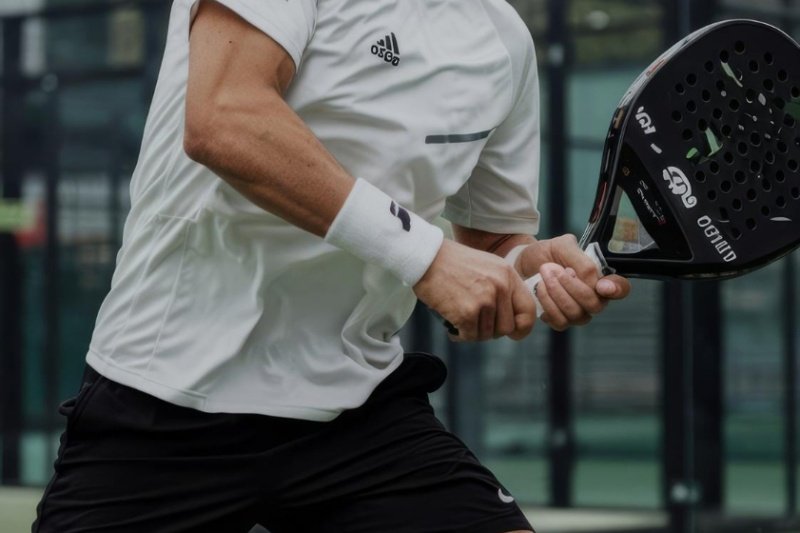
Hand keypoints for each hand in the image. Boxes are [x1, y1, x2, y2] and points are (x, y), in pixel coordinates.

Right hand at [413, 239, 535, 341]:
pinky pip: (470, 336)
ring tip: (460, 320)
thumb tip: (512, 318)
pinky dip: (460, 335)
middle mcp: (500, 287)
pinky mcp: (467, 312)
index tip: (513, 333)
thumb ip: (502, 288)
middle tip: (475, 322)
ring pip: (487, 334)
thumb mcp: (487, 267)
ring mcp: (484, 300)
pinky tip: (452, 325)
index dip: (522, 327)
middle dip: (491, 330)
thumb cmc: (452, 263)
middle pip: (506, 328)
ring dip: (473, 332)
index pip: (529, 310)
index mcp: (508, 275)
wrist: (426, 257)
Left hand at [522, 235, 630, 330]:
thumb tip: (592, 279)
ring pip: (576, 313)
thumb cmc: (547, 253)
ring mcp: (579, 312)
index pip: (621, 288)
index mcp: (600, 278)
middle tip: (551, 268)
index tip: (601, 285)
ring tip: (544, 275)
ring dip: (556, 292)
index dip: (616, 289)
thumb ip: (582, 260)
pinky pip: (560, 321)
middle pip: (595, 304)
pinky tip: (540, 289)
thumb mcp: (564, 245)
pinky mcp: (560, 321)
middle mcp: (594, 299)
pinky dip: (547, 303)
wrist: (523, 262)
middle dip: (570, 286)